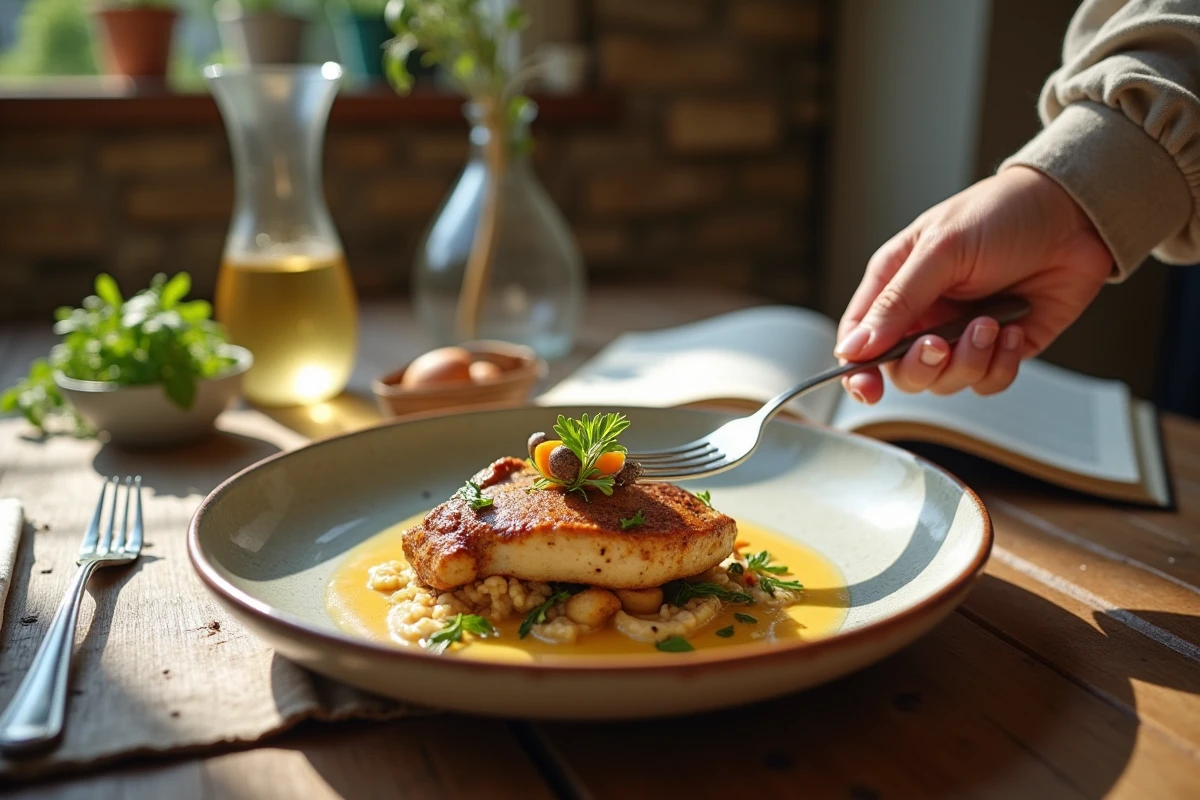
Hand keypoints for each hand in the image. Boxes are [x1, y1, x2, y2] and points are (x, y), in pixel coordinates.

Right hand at [834, 166, 1111, 403]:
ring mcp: (963, 334)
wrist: (1075, 214)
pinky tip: (1014, 329)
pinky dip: (1002, 364)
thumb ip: (897, 303)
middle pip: (903, 371)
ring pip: (947, 382)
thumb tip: (853, 349)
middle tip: (940, 344)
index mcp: (896, 285)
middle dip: (923, 365)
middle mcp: (926, 315)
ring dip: (970, 360)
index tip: (867, 388)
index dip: (858, 369)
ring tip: (991, 323)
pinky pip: (988, 381)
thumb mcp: (940, 251)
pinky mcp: (1002, 348)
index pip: (861, 339)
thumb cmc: (1001, 214)